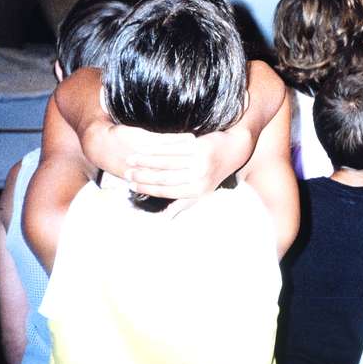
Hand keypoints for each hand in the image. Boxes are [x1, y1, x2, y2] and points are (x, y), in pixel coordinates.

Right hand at [116, 126, 250, 198]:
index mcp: (197, 190)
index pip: (167, 191)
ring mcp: (200, 161)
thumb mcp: (203, 190)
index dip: (148, 189)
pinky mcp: (200, 146)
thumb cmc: (216, 171)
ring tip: (131, 159)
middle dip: (142, 176)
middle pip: (164, 177)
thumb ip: (183, 202)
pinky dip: (157, 147)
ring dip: (145, 160)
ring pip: (166, 161)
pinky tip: (146, 146)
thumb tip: (166, 218)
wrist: (235, 148)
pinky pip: (174, 147)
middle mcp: (199, 177)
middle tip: (126, 173)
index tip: (132, 185)